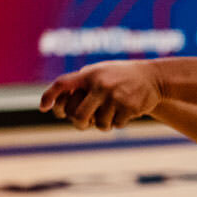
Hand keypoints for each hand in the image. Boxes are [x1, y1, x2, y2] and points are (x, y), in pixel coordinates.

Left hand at [40, 61, 162, 130]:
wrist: (154, 77)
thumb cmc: (122, 76)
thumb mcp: (101, 72)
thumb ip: (82, 83)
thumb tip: (59, 103)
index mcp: (90, 74)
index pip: (63, 84)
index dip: (49, 95)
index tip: (42, 107)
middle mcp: (100, 85)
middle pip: (79, 115)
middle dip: (80, 124)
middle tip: (84, 124)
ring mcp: (115, 97)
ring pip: (100, 124)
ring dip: (104, 123)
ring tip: (112, 113)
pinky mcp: (129, 107)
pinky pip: (116, 125)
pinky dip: (118, 122)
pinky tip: (125, 112)